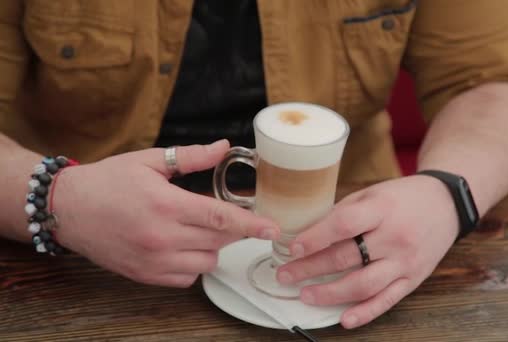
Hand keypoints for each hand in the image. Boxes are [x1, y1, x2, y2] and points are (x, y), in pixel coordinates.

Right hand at [53, 140, 278, 286]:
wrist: (67, 209)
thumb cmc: (108, 181)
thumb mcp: (149, 161)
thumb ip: (190, 157)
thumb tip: (223, 147)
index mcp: (166, 204)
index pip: (221, 219)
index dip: (251, 225)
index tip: (272, 230)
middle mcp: (162, 237)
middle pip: (219, 241)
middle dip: (232, 230)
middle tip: (224, 215)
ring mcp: (153, 260)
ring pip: (206, 262)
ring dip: (212, 247)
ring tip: (196, 229)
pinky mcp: (145, 275)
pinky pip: (186, 278)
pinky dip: (193, 264)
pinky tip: (183, 246)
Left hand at [277, 176, 458, 327]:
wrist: (446, 205)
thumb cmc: (405, 197)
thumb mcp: (373, 193)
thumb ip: (345, 212)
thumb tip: (310, 234)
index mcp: (382, 209)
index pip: (343, 225)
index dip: (315, 238)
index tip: (293, 247)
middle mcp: (394, 237)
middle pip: (347, 257)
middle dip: (311, 268)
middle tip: (286, 274)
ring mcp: (405, 261)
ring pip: (363, 284)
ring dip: (330, 293)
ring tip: (306, 294)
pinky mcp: (413, 279)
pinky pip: (387, 300)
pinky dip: (364, 313)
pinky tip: (344, 319)